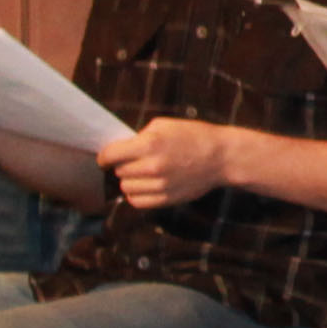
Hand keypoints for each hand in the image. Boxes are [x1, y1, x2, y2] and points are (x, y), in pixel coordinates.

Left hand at [97, 118, 238, 210]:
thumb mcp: (165, 125)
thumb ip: (140, 137)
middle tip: (136, 161)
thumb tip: (120, 150)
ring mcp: (160, 185)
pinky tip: (146, 186)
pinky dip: (137, 195)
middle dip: (123, 165)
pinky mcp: (167, 199)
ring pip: (126, 188)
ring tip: (144, 174)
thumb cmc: (194, 136)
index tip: (106, 158)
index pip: (109, 155)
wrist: (222, 157)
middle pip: (118, 171)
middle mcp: (152, 167)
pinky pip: (137, 202)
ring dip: (131, 181)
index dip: (104, 156)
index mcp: (149, 144)